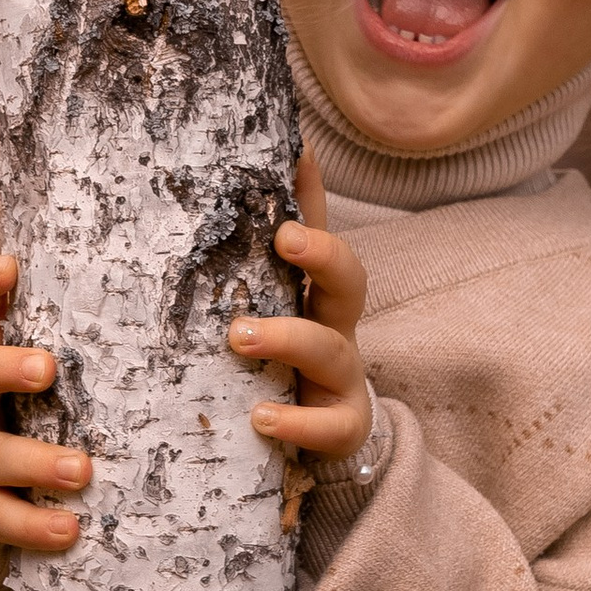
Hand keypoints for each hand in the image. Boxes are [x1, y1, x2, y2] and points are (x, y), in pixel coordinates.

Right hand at [0, 255, 91, 556]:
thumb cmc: (31, 408)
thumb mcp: (39, 369)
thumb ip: (76, 337)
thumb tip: (158, 293)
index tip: (9, 266)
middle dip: (4, 370)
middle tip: (47, 367)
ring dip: (35, 463)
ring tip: (80, 471)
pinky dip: (32, 527)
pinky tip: (69, 531)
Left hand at [228, 150, 373, 466]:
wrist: (324, 435)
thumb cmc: (289, 358)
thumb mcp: (276, 302)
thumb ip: (272, 243)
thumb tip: (279, 155)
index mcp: (318, 294)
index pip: (323, 238)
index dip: (313, 197)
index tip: (296, 166)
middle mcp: (337, 328)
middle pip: (350, 282)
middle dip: (324, 255)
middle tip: (286, 238)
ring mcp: (343, 379)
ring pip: (331, 351)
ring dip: (289, 338)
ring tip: (241, 336)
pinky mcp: (341, 428)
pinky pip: (330, 427)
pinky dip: (297, 421)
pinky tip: (261, 416)